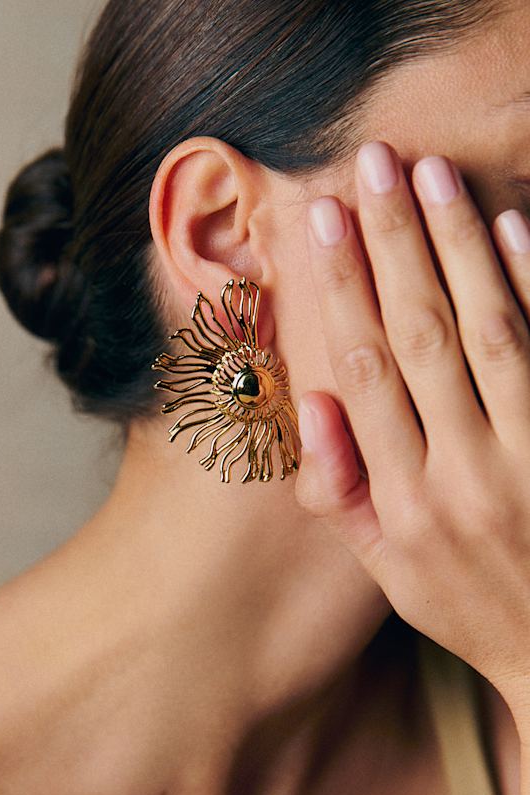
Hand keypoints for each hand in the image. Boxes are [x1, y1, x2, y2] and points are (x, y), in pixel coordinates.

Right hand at [294, 140, 529, 721]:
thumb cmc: (462, 600)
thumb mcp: (385, 567)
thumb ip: (343, 488)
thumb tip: (315, 402)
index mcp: (402, 503)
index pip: (363, 374)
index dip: (340, 290)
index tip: (321, 222)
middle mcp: (461, 475)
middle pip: (418, 337)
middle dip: (391, 244)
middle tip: (371, 165)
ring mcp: (527, 460)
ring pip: (486, 334)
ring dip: (456, 249)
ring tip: (429, 176)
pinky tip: (511, 228)